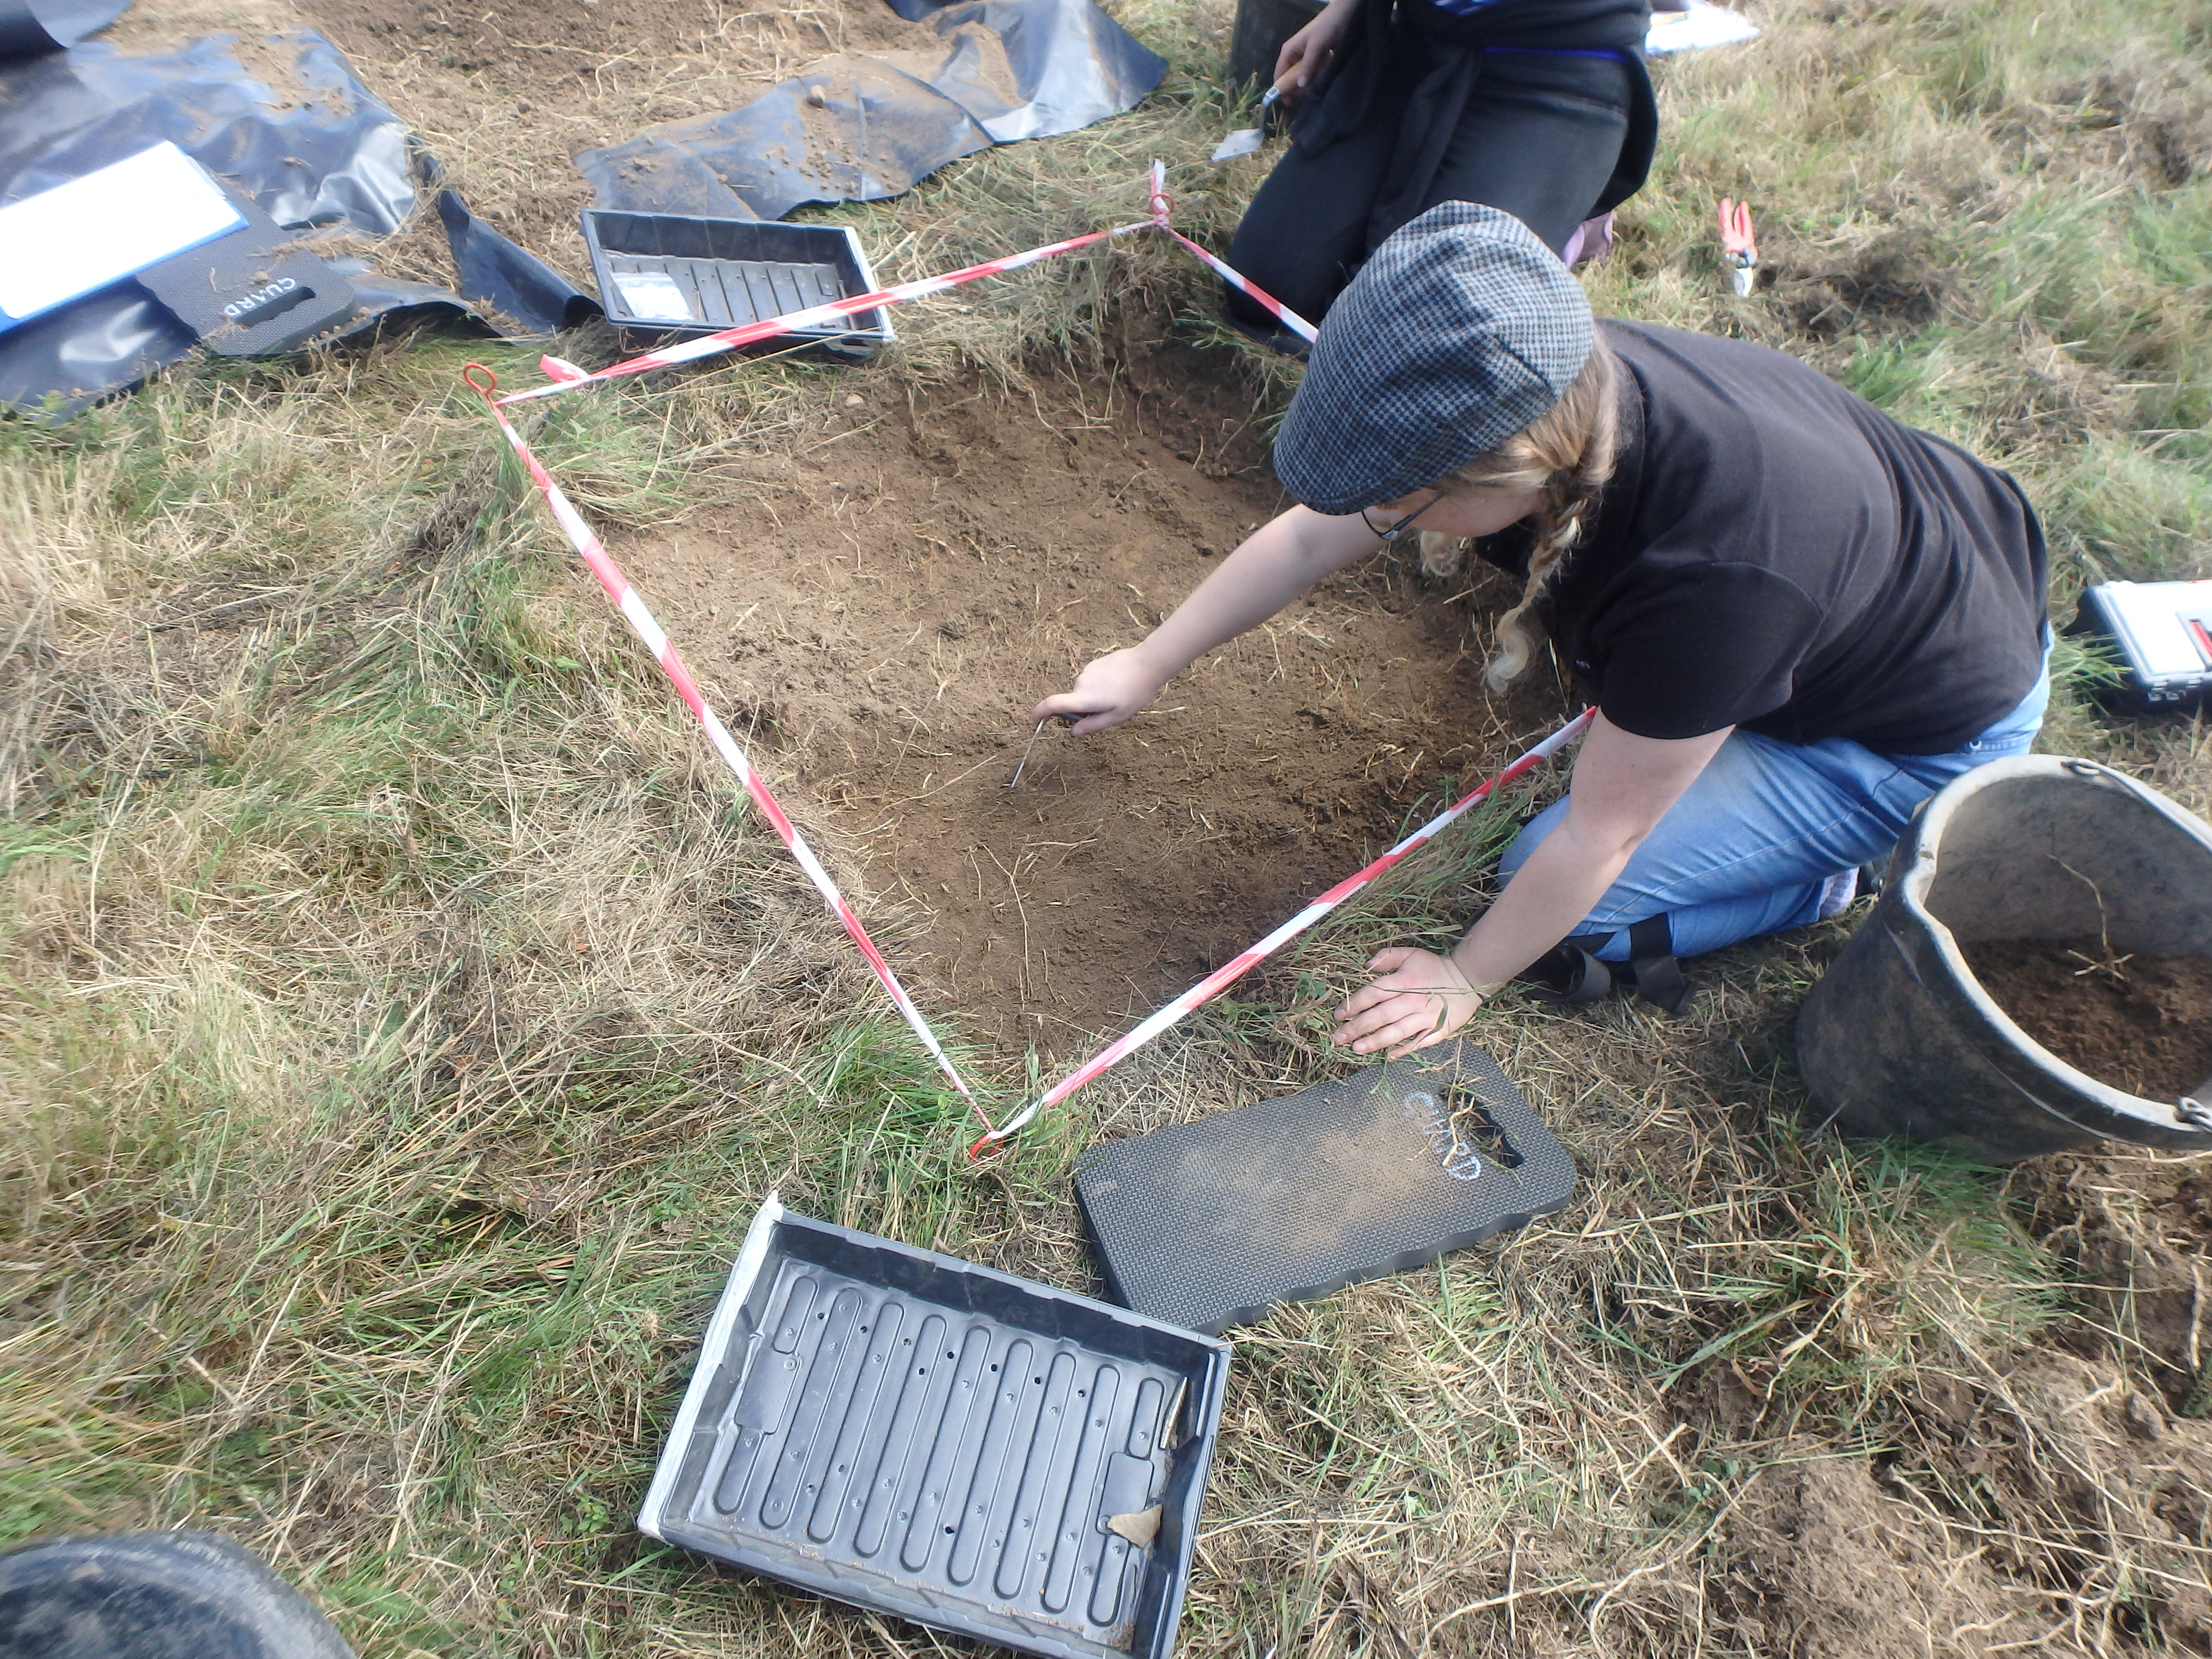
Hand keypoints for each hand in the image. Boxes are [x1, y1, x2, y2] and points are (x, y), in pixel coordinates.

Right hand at [1032, 648, 1166, 734]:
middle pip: (1072, 701)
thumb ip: (1092, 725)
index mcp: (1084, 698)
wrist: (1146, 664)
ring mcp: (1086, 672)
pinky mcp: (1093, 664)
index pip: (1052, 704)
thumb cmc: (1133, 693)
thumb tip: (1073, 732)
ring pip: (1082, 692)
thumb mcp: (1116, 717)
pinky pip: (1089, 682)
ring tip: (1116, 695)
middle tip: (1108, 711)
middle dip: (1083, 710)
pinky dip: (1098, 687)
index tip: (1034, 722)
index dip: (1039, 714)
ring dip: (1093, 698)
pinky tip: (1116, 684)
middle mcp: (1081, 683)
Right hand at [1273, 0, 1352, 87]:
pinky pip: (1313, 71)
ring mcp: (1304, 57)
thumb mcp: (1316, 47)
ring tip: (1323, 67)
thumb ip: (1308, 66)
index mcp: (1288, 51)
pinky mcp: (1314, 58)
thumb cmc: (1327, 27)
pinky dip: (1319, 72)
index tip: (1290, 103)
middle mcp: (1294, 55)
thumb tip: (1300, 86)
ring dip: (1313, 77)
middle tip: (1314, 82)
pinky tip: (1326, 64)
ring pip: (1304, 76)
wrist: (1343, 15)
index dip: (1281, 89)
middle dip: (1302, 83)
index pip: (1279, 74)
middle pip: (1291, 78)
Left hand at [1332, 947, 1483, 1055]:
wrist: (1468, 978)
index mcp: (1404, 980)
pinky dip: (1404, 1049)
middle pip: (1381, 1015)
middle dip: (1357, 1027)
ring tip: (1357, 1049)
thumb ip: (1387, 956)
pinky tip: (1389, 1056)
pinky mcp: (1439, 1029)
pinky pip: (1419, 1042)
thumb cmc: (1434, 967)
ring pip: (1397, 1031)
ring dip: (1375, 1041)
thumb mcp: (1411, 953)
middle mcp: (1413, 1000)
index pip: (1373, 993)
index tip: (1338, 1015)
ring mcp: (1426, 1017)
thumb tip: (1366, 965)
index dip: (1354, 1004)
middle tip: (1339, 1038)